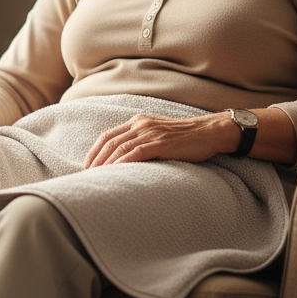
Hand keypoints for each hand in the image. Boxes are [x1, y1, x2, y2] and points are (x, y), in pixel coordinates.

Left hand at [85, 112, 235, 167]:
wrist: (209, 132)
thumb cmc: (184, 137)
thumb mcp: (158, 133)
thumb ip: (141, 140)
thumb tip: (125, 158)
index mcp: (138, 121)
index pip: (108, 135)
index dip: (95, 149)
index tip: (87, 163)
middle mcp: (141, 125)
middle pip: (110, 141)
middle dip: (96, 158)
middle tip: (87, 173)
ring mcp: (150, 133)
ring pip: (120, 147)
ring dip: (106, 162)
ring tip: (97, 175)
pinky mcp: (160, 143)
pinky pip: (136, 152)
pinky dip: (123, 162)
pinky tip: (115, 171)